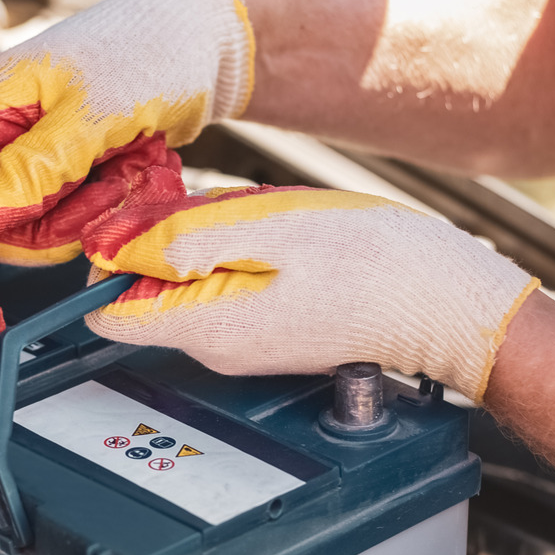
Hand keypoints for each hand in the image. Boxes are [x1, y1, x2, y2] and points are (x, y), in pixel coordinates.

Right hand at [0, 0, 254, 346]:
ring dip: (97, 210)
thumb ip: (30, 169)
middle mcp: (9, 133)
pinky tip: (139, 165)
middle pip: (3, 226)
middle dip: (59, 225)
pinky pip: (83, 217)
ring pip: (48, 228)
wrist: (206, 38)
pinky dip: (117, 202)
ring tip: (131, 164)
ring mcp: (43, 154)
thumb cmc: (150, 49)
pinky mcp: (76, 169)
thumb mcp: (91, 112)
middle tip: (107, 185)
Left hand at [80, 169, 538, 401]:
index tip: (138, 218)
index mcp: (206, 327)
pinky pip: (228, 283)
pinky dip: (241, 250)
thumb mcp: (269, 229)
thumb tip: (114, 248)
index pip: (107, 311)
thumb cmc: (375, 263)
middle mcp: (215, 347)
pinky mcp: (268, 330)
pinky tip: (284, 236)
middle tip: (224, 207)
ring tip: (267, 221)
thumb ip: (184, 240)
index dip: (109, 259)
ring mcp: (242, 344)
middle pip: (148, 288)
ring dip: (211, 239)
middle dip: (168, 237)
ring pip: (190, 279)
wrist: (447, 303)